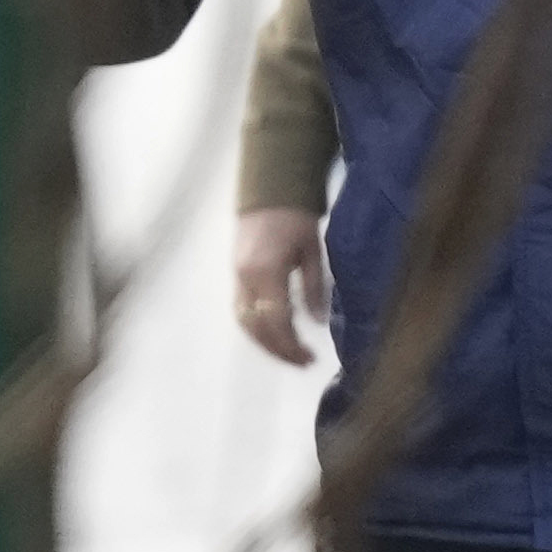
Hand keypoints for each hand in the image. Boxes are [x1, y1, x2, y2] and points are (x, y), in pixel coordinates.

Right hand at [229, 204, 326, 366]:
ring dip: (265, 343)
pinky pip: (241, 311)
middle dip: (278, 350)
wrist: (268, 190)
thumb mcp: (312, 250)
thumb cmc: (296, 217)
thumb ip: (313, 287)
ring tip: (288, 353)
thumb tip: (316, 323)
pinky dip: (256, 329)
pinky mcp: (235, 275)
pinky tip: (273, 335)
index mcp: (266, 273)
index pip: (276, 321)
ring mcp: (236, 278)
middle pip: (256, 328)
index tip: (310, 358)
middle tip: (301, 362)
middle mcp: (246, 280)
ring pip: (244, 323)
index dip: (292, 345)